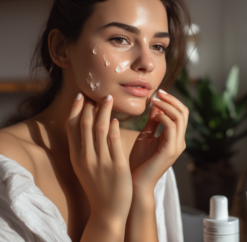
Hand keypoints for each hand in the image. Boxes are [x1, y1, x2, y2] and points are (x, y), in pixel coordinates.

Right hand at [66, 93, 132, 221]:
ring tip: (108, 98)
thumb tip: (89, 126)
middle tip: (97, 93)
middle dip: (90, 106)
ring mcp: (101, 162)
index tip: (81, 96)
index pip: (73, 128)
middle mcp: (86, 158)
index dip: (76, 110)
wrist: (108, 211)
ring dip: (103, 111)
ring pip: (100, 129)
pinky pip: (114, 141)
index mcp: (77, 157)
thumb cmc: (97, 186)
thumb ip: (85, 148)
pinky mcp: (116, 166)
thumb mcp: (85, 167)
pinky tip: (116, 119)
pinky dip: (114, 127)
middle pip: (86, 125)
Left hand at [129, 89, 187, 193]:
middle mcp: (179, 141)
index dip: (172, 101)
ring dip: (167, 106)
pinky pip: (172, 128)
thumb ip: (152, 122)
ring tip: (155, 100)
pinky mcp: (170, 150)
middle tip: (158, 92)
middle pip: (184, 113)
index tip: (158, 93)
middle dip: (172, 100)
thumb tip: (155, 105)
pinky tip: (154, 115)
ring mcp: (176, 146)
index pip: (181, 114)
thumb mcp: (146, 136)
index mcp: (175, 138)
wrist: (136, 183)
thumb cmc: (139, 161)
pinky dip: (164, 117)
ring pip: (180, 118)